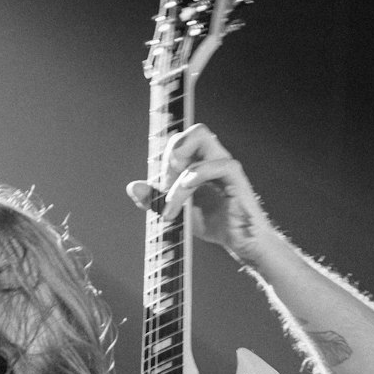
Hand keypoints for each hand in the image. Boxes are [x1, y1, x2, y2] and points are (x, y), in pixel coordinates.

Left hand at [127, 124, 272, 262]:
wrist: (242, 243)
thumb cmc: (214, 224)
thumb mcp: (176, 212)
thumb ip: (155, 199)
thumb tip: (132, 186)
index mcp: (201, 162)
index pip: (181, 140)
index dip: (165, 158)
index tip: (159, 188)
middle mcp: (214, 158)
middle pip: (194, 130)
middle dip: (172, 154)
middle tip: (164, 184)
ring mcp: (225, 164)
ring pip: (201, 139)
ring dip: (178, 171)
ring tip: (170, 202)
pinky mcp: (235, 176)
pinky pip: (212, 165)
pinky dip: (190, 181)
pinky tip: (182, 201)